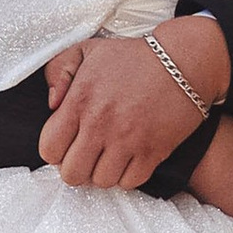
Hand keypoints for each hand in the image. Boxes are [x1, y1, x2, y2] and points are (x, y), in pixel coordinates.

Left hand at [39, 18, 231, 185]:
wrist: (184, 60)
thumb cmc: (134, 57)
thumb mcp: (88, 49)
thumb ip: (59, 70)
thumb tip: (51, 103)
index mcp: (80, 100)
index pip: (49, 149)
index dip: (55, 150)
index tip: (67, 142)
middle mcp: (101, 124)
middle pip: (71, 174)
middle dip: (76, 167)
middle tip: (87, 154)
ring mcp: (128, 140)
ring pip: (101, 182)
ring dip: (102, 172)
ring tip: (109, 155)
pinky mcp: (153, 151)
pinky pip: (130, 182)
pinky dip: (127, 175)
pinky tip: (129, 158)